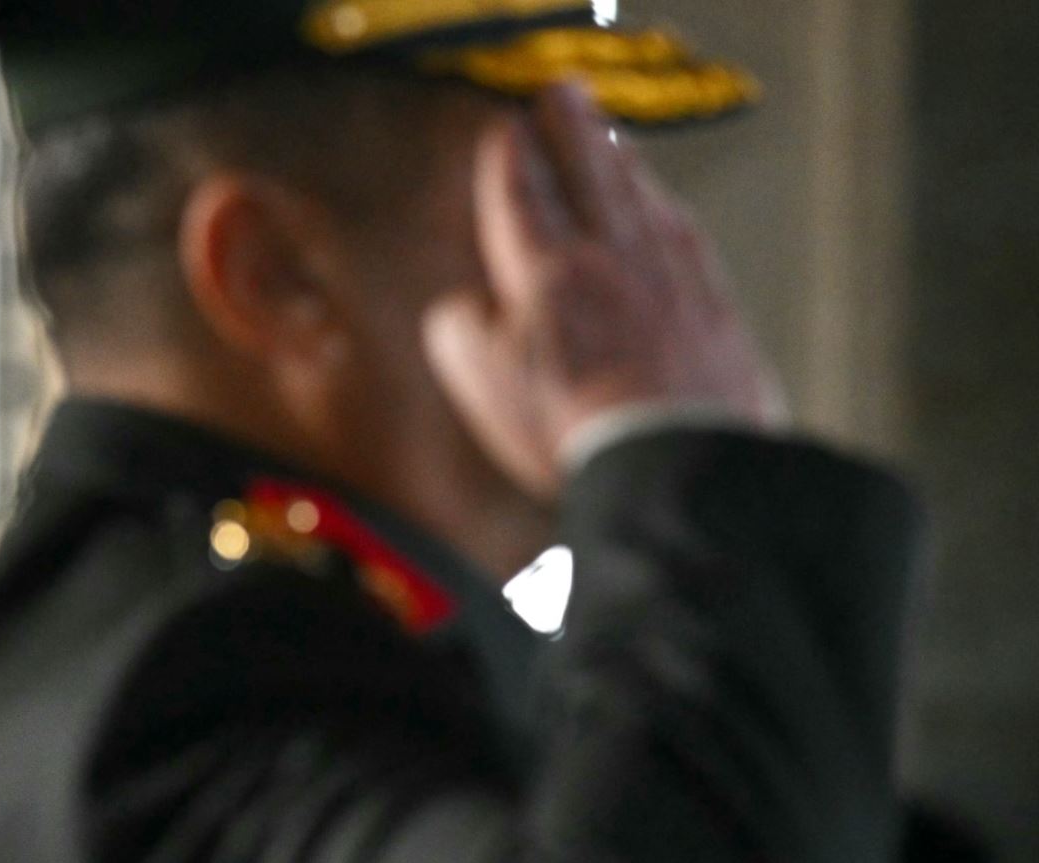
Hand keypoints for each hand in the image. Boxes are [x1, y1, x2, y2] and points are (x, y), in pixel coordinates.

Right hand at [423, 82, 784, 499]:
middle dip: (567, 125)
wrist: (673, 458)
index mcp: (544, 270)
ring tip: (605, 135)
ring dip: (616, 155)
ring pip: (637, 190)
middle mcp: (608, 254)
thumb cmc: (568, 426)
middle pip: (586, 168)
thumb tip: (465, 303)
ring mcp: (666, 270)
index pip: (520, 192)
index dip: (509, 156)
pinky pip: (680, 229)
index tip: (504, 130)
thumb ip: (460, 329)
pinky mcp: (709, 297)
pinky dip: (662, 203)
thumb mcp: (483, 384)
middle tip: (559, 96)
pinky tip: (661, 204)